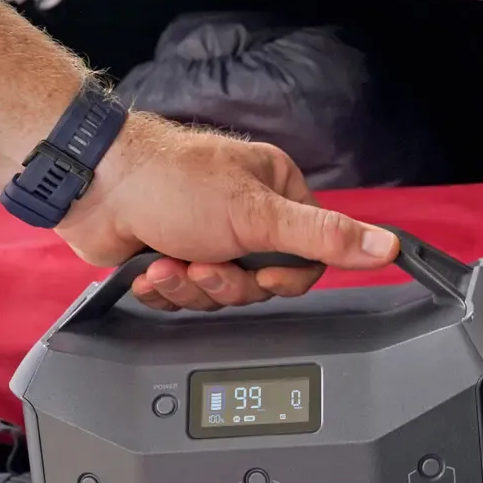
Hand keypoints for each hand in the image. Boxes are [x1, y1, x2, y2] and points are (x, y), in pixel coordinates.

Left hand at [55, 114, 399, 309]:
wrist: (94, 187)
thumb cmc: (171, 183)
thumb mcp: (258, 215)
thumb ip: (325, 237)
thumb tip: (387, 245)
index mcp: (276, 193)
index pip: (309, 258)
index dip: (283, 278)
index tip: (260, 272)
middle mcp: (245, 216)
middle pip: (261, 285)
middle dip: (225, 282)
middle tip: (203, 262)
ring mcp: (207, 239)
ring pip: (220, 296)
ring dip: (190, 286)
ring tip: (169, 260)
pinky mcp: (173, 260)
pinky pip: (185, 300)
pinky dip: (165, 289)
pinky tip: (151, 267)